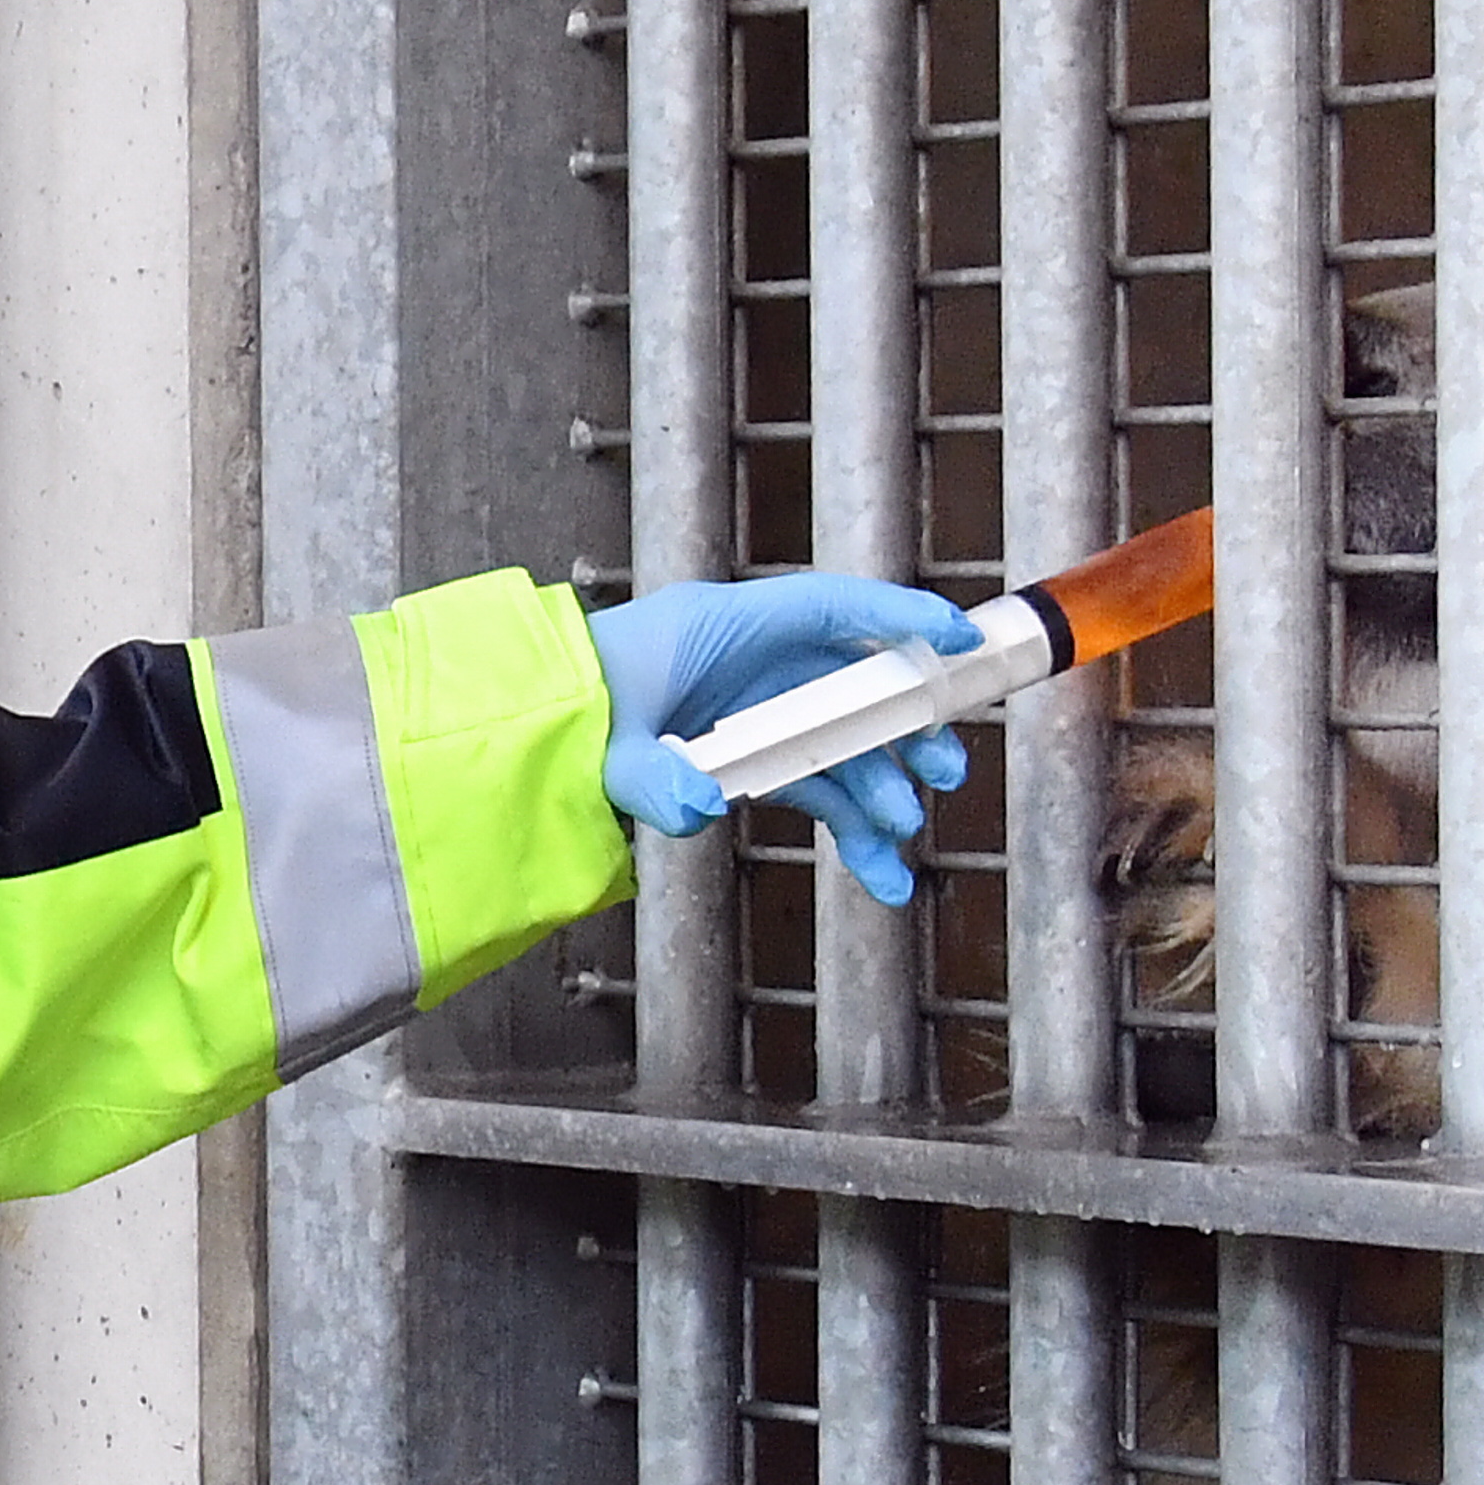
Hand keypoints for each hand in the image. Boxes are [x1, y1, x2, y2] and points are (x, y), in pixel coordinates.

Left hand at [588, 569, 989, 908]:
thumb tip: (698, 807)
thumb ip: (654, 777)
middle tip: (943, 770)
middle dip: (902, 727)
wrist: (522, 736)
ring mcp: (749, 712)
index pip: (828, 608)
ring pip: (839, 745)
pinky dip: (847, 828)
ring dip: (878, 789)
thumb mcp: (608, 744)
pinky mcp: (742, 758)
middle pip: (851, 682)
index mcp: (721, 627)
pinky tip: (880, 876)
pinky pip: (812, 787)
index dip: (900, 618)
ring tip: (902, 833)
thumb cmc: (565, 712)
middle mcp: (747, 663)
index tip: (961, 641)